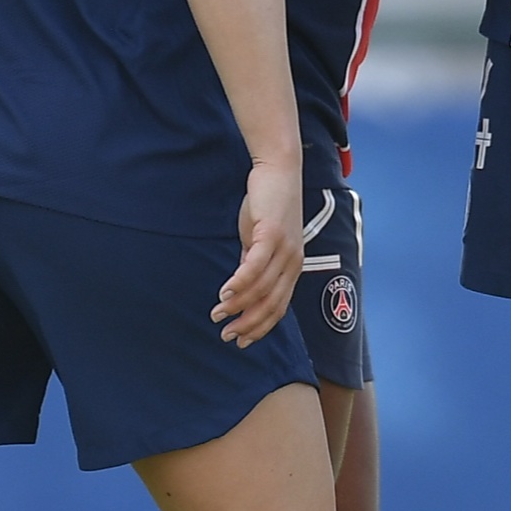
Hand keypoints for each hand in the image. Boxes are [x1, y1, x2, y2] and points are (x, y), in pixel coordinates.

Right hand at [216, 154, 303, 344]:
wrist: (279, 170)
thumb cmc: (269, 203)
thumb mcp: (261, 238)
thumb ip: (253, 261)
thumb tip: (240, 286)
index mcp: (292, 267)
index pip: (278, 307)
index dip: (260, 327)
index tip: (241, 340)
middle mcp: (292, 262)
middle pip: (272, 305)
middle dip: (248, 324)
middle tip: (226, 335)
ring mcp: (284, 249)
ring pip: (262, 289)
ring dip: (238, 305)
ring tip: (218, 313)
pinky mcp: (272, 234)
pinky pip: (255, 266)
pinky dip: (240, 282)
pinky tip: (225, 292)